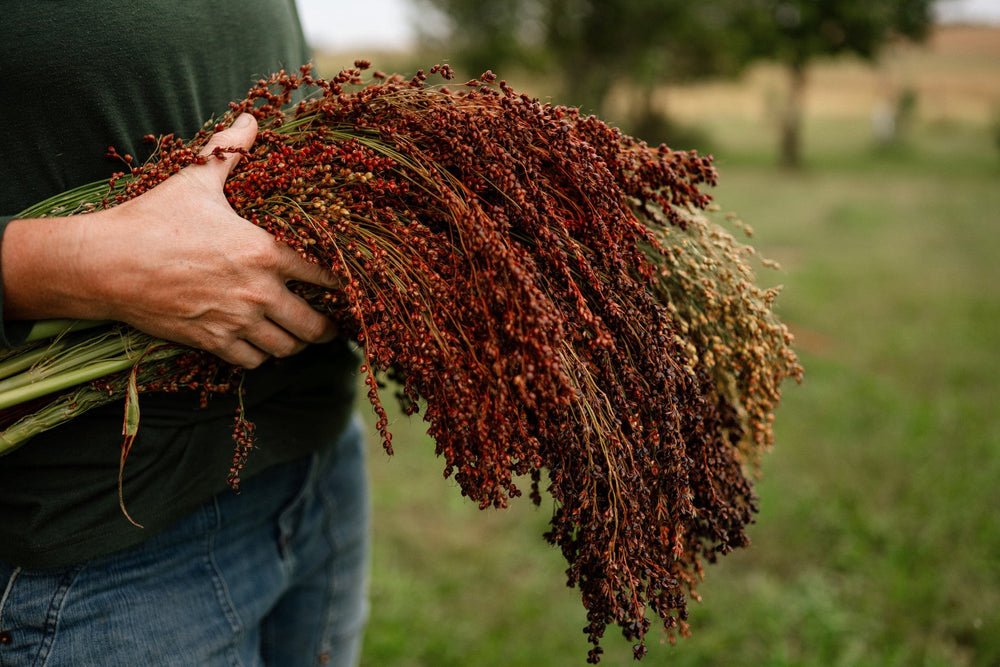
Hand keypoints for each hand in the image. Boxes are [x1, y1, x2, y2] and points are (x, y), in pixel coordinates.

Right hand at [2, 114, 337, 367]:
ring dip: (295, 344)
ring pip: (285, 348)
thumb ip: (231, 151)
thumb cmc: (153, 219)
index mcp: (264, 252)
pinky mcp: (211, 341)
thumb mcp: (197, 180)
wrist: (106, 262)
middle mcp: (258, 292)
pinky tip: (260, 345)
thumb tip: (251, 119)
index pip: (322, 275)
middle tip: (331, 326)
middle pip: (313, 325)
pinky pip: (252, 361)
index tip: (348, 288)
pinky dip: (260, 357)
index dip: (340, 283)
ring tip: (299, 337)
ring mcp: (235, 321)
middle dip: (326, 327)